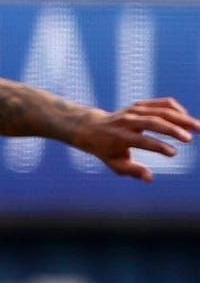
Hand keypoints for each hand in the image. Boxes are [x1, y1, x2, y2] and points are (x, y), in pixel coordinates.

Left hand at [71, 97, 198, 181]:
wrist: (93, 128)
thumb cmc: (106, 150)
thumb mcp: (115, 164)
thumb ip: (133, 171)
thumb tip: (150, 179)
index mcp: (120, 137)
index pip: (142, 141)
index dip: (158, 147)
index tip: (174, 153)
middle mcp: (128, 121)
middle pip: (154, 122)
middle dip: (174, 130)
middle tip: (191, 139)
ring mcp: (135, 110)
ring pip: (162, 111)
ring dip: (182, 118)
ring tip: (198, 127)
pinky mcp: (140, 104)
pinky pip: (162, 103)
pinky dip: (176, 109)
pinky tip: (186, 118)